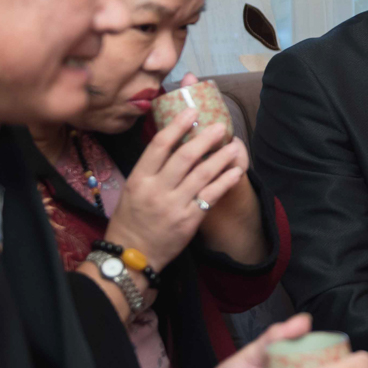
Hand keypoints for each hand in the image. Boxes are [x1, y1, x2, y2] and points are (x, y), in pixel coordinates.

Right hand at [103, 115, 245, 271]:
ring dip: (221, 157)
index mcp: (139, 179)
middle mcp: (157, 190)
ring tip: (234, 145)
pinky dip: (225, 181)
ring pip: (203, 174)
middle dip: (205, 138)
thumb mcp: (132, 190)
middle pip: (185, 156)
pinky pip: (211, 196)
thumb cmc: (131, 219)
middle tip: (220, 126)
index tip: (192, 112)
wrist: (132, 255)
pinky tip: (236, 170)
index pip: (159, 146)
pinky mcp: (189, 220)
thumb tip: (173, 142)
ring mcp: (174, 205)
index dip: (177, 126)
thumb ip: (151, 169)